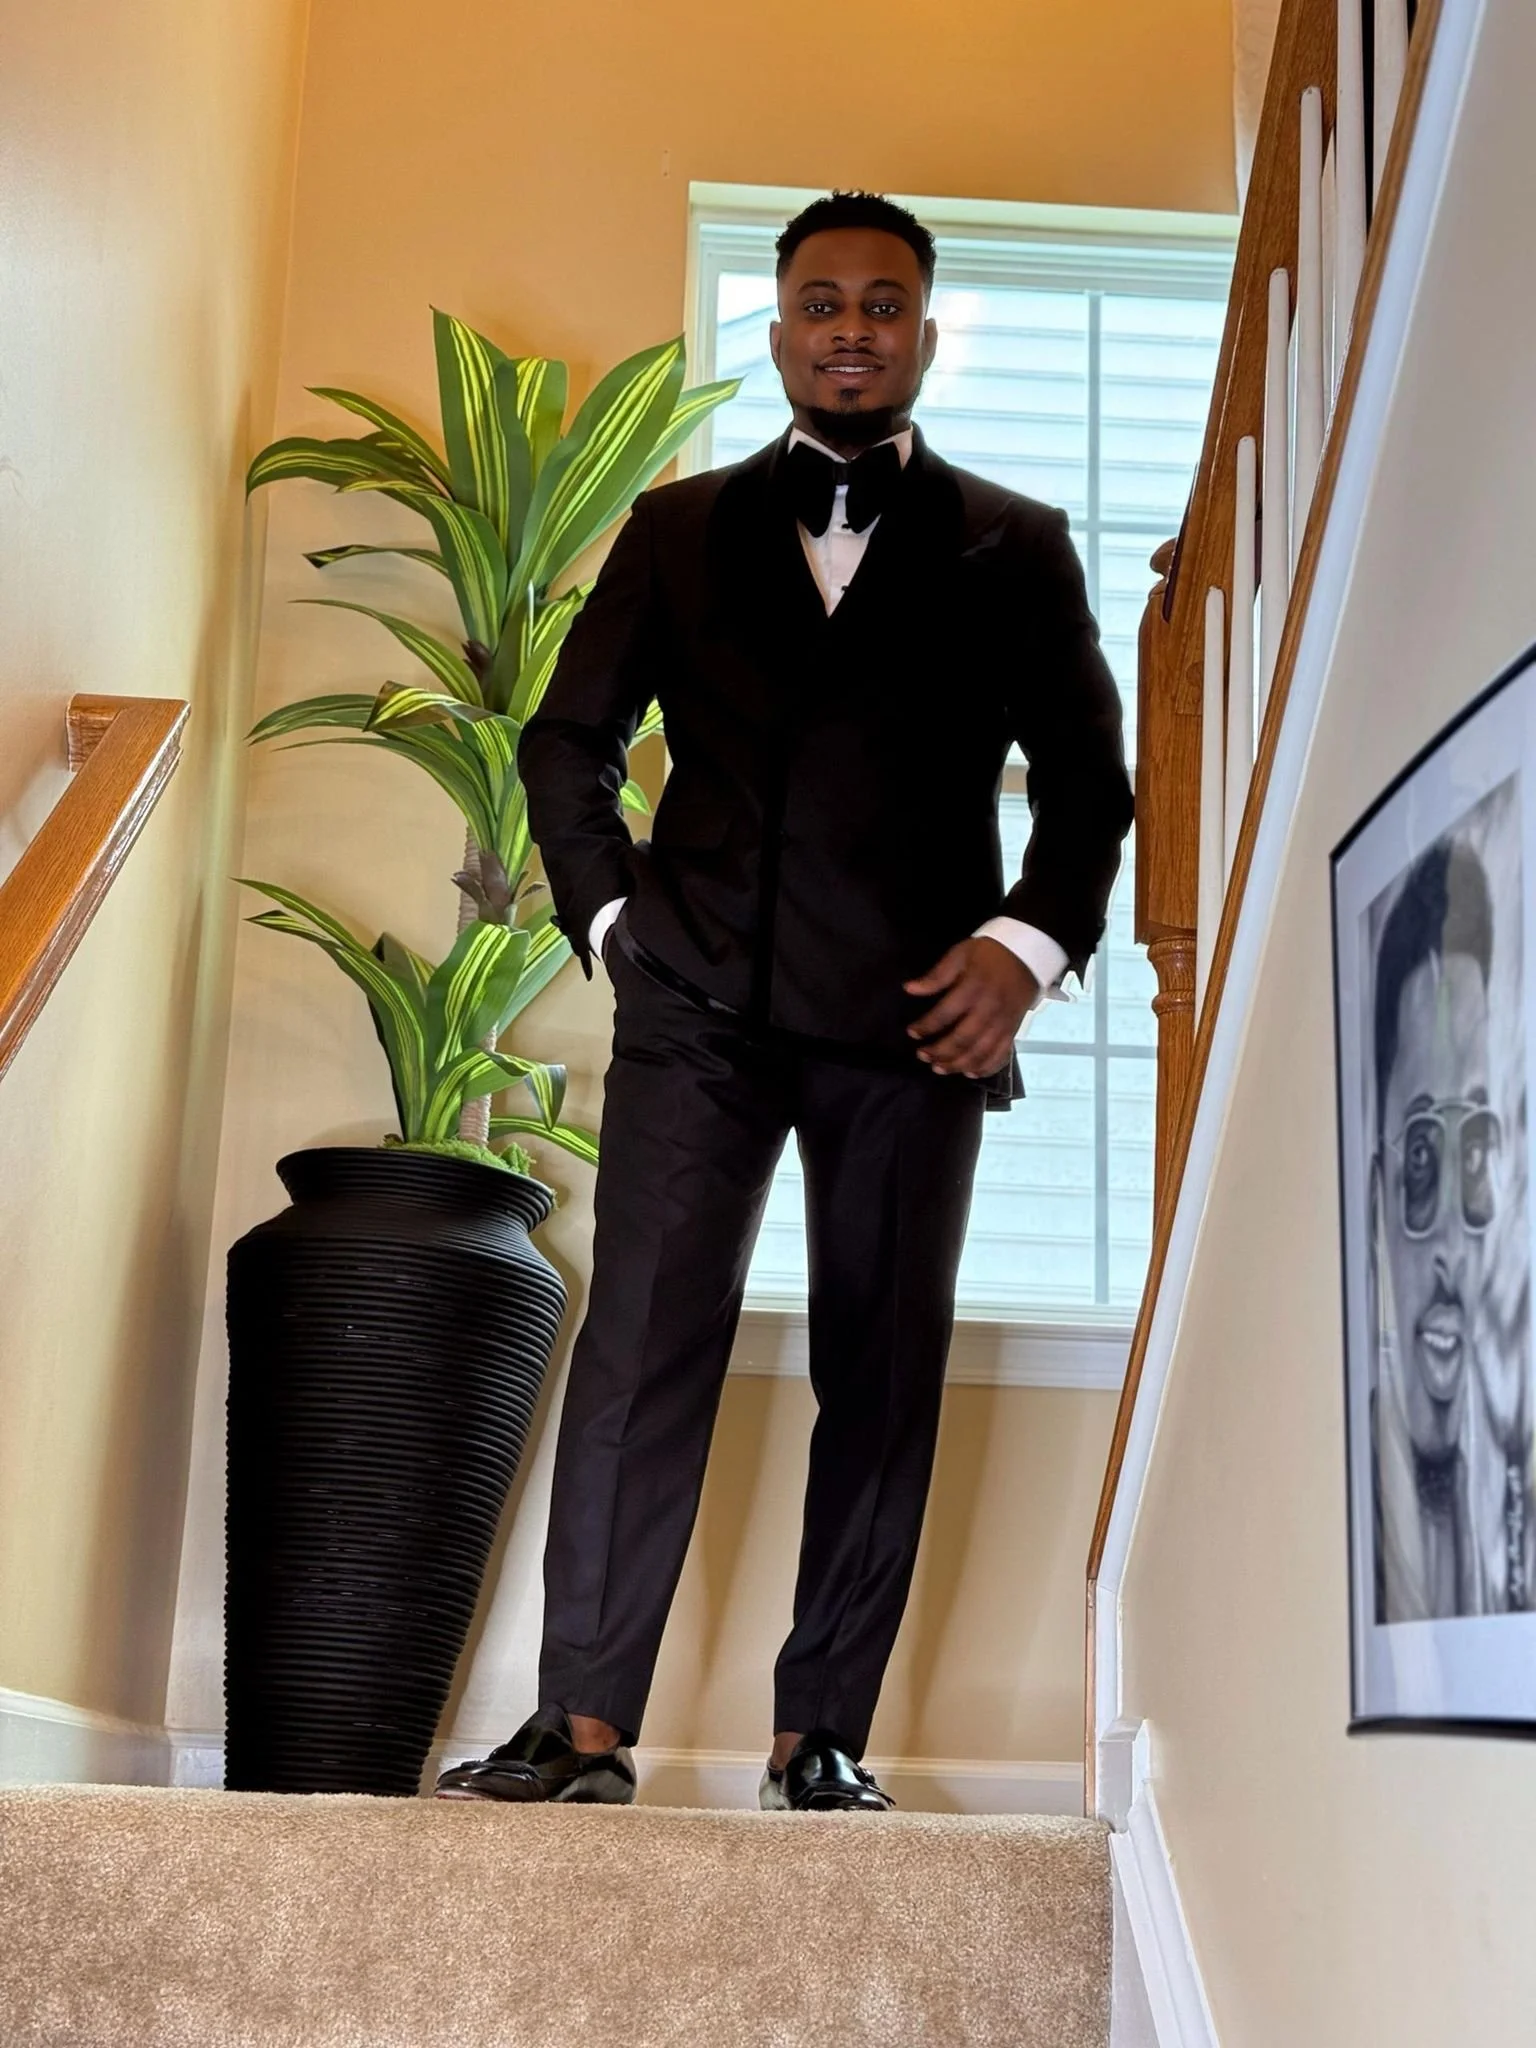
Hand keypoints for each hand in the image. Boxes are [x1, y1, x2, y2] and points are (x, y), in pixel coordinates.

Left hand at [904, 938, 1036, 1077]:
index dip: (926, 1026)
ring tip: (939, 1068)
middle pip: (962, 1039)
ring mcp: (1003, 1022)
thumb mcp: (960, 954)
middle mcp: (989, 1009)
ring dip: (958, 1064)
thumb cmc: (989, 953)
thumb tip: (909, 989)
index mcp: (973, 988)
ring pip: (980, 1052)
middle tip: (922, 1055)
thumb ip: (936, 975)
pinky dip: (986, 1068)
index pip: (945, 1014)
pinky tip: (970, 1073)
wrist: (1028, 953)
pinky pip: (1001, 1055)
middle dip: (940, 1051)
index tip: (912, 1033)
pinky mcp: (1014, 1030)